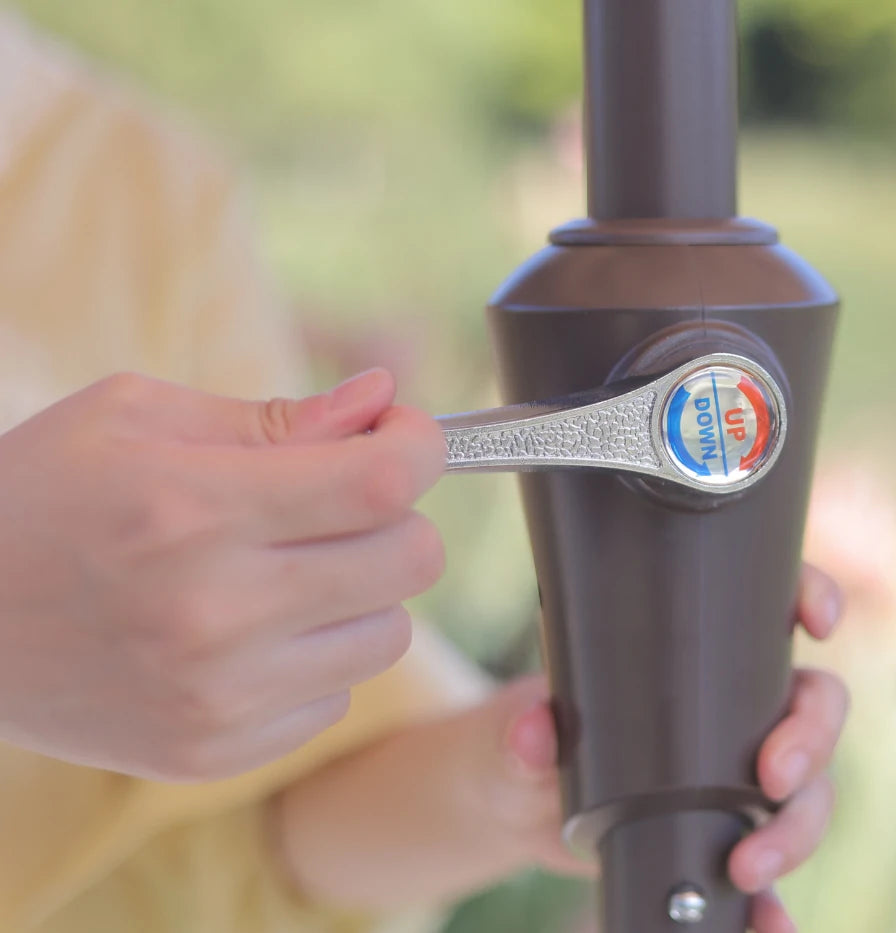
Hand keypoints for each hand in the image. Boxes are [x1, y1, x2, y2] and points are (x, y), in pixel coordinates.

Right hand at [0, 370, 445, 780]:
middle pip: (410, 561)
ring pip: (389, 635)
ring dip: (360, 593)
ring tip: (287, 571)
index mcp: (192, 510)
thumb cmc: (40, 495)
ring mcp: (216, 696)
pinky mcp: (213, 752)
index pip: (381, 483)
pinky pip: (336, 697)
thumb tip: (382, 401)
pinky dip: (313, 659)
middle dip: (396, 516)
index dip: (418, 447)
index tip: (403, 436)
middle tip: (344, 501)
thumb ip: (273, 417)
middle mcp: (213, 612)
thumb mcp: (135, 419)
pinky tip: (246, 634)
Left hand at [485, 564, 848, 930]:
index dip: (812, 596)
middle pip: (814, 709)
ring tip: (747, 869)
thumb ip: (523, 731)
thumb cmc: (526, 736)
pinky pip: (773, 870)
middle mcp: (738, 705)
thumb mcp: (517, 730)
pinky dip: (778, 905)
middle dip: (811, 743)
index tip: (817, 623)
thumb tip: (534, 733)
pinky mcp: (728, 836)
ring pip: (809, 792)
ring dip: (797, 831)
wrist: (517, 807)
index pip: (775, 602)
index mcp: (700, 650)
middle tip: (771, 780)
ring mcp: (741, 773)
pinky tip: (770, 928)